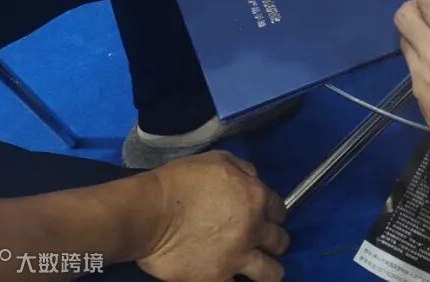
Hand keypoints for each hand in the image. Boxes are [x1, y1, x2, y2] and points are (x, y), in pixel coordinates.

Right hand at [138, 151, 288, 281]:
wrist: (149, 213)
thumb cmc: (180, 181)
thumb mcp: (219, 159)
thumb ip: (244, 170)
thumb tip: (253, 180)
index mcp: (256, 198)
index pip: (280, 210)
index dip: (274, 214)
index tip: (268, 218)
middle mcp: (253, 230)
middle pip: (280, 242)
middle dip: (275, 242)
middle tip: (263, 244)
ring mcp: (237, 257)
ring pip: (272, 273)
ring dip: (269, 270)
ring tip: (260, 270)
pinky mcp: (216, 279)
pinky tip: (231, 278)